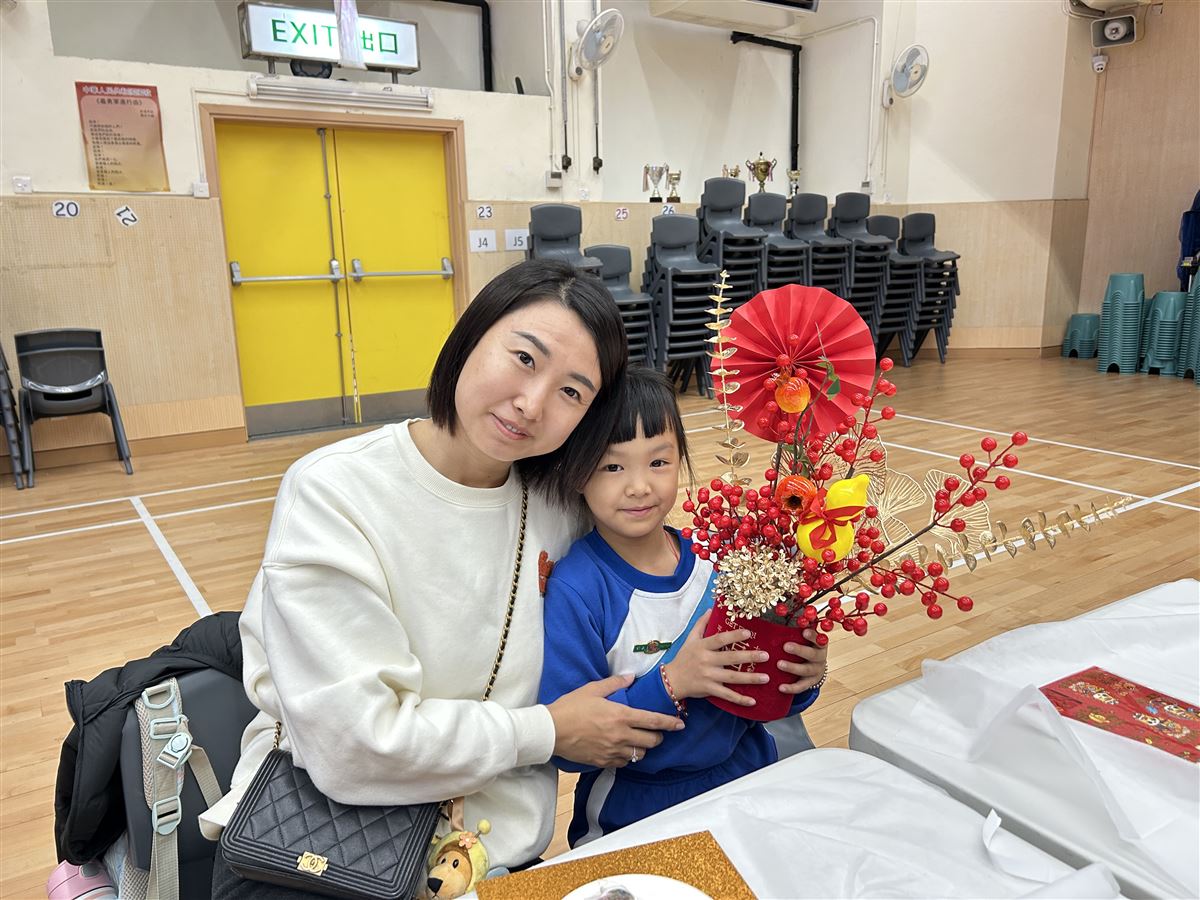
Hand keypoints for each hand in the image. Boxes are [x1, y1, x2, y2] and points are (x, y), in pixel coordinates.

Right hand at [548, 675, 684, 767]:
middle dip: (658, 737)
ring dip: (642, 748)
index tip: (680, 724)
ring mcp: (612, 751)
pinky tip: (621, 749)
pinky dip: (627, 757)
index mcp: (621, 715)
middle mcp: (620, 736)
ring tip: (637, 740)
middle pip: (652, 741)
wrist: (551, 731)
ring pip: (640, 755)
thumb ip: (615, 683)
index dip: (670, 723)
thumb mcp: (592, 689)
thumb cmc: (570, 707)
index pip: (653, 721)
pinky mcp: (603, 761)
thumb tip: (631, 677)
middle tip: (656, 732)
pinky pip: (624, 763)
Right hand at [662, 610, 770, 708]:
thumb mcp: (690, 639)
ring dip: (750, 678)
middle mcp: (706, 661)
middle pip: (730, 658)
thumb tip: (711, 610)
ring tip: (766, 677)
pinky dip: (740, 699)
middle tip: (766, 656)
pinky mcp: (709, 690)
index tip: (748, 633)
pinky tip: (753, 701)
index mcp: (702, 647)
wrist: (672, 680)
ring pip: (732, 678)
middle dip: (749, 657)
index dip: (733, 636)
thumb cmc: (683, 658)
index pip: (719, 639)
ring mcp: (708, 676)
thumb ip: (701, 624)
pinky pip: (727, 695)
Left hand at [777, 627, 828, 693]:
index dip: (812, 635)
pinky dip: (791, 688)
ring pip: (806, 670)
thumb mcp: (806, 637)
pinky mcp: (810, 683)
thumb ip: (800, 626)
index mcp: (819, 643)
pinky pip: (801, 686)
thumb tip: (786, 607)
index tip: (804, 631)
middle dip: (799, 650)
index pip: (818, 638)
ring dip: (792, 667)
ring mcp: (815, 671)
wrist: (815, 669)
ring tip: (779, 664)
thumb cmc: (805, 646)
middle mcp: (819, 657)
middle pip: (812, 654)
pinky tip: (780, 687)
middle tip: (785, 646)